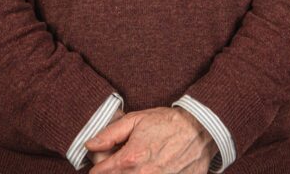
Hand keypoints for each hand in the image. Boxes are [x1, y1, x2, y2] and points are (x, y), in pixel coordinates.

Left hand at [84, 106, 217, 173]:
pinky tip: (151, 167)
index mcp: (129, 159)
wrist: (200, 131)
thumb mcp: (136, 120)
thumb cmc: (167, 123)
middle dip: (111, 171)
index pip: (98, 172)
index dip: (99, 163)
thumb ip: (110, 134)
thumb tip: (90, 145)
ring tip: (135, 164)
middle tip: (121, 160)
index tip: (105, 157)